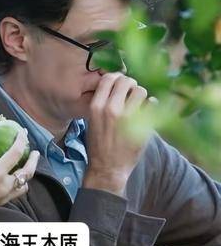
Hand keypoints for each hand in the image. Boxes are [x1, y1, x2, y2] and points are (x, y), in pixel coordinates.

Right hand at [0, 129, 39, 221]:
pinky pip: (16, 193)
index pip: (16, 153)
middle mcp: (4, 185)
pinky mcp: (1, 204)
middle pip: (28, 172)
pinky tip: (11, 180)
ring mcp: (4, 196)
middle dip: (34, 160)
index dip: (22, 140)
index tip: (24, 132)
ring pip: (25, 185)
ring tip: (23, 167)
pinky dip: (19, 184)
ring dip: (27, 175)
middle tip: (35, 152)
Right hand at [84, 72, 150, 195]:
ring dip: (141, 95)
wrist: (107, 167)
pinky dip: (152, 105)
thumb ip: (101, 102)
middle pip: (126, 81)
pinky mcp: (143, 125)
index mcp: (96, 107)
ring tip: (138, 103)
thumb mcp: (92, 120)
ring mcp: (129, 118)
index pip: (108, 79)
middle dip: (130, 84)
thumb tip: (114, 84)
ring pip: (141, 90)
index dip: (116, 78)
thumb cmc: (98, 143)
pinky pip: (153, 104)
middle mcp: (112, 109)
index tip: (119, 84)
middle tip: (130, 93)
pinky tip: (147, 111)